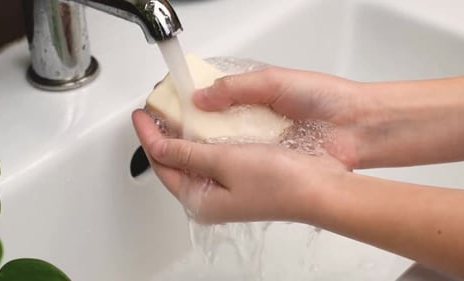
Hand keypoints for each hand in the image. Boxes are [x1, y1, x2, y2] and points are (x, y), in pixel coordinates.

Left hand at [132, 110, 347, 223]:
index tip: (142, 113)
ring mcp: (226, 189)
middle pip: (175, 162)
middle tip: (155, 110)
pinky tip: (205, 122)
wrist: (321, 188)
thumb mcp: (225, 162)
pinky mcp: (241, 178)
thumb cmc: (281, 182)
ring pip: (193, 157)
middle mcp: (210, 199)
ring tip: (175, 112)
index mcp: (200, 201)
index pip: (162, 163)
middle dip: (163, 134)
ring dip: (184, 134)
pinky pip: (213, 155)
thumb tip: (159, 146)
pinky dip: (205, 138)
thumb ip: (188, 153)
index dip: (149, 135)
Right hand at [193, 68, 463, 167]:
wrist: (357, 128)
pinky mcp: (265, 161)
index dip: (187, 97)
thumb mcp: (274, 82)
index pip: (209, 94)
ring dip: (200, 144)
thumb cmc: (324, 98)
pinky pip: (237, 162)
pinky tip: (204, 162)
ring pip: (219, 144)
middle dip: (186, 124)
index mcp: (251, 93)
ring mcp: (257, 141)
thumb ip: (235, 88)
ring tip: (175, 146)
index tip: (166, 102)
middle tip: (162, 128)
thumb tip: (199, 98)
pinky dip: (222, 161)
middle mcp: (250, 118)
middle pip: (209, 122)